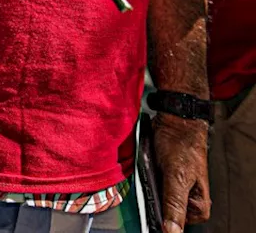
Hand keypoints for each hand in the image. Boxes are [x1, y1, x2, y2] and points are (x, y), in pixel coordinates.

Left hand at [153, 113, 209, 232]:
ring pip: (156, 199)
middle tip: (153, 180)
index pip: (175, 224)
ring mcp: (176, 189)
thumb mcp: (176, 177)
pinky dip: (146, 179)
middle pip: (164, 212)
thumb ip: (174, 204)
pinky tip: (146, 169)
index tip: (152, 202)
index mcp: (198, 206)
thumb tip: (172, 231)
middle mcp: (188, 200)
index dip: (161, 216)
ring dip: (148, 188)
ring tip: (151, 172)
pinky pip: (151, 186)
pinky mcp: (165, 179)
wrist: (175, 122)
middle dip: (153, 199)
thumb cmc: (181, 146)